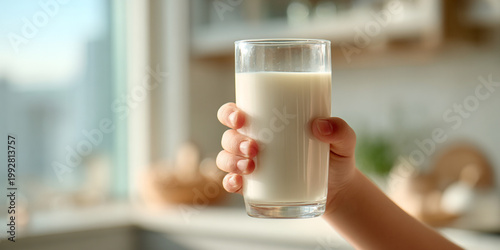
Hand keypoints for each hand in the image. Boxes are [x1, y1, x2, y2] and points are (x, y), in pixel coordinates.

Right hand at [216, 102, 356, 213]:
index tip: (241, 118)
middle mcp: (253, 141)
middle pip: (229, 136)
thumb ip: (339, 129)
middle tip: (254, 148)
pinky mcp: (255, 187)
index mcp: (266, 122)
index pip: (237, 112)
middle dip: (234, 141)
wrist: (339, 190)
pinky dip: (230, 182)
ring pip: (226, 158)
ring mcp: (252, 164)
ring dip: (231, 161)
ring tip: (251, 166)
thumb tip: (320, 126)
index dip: (230, 113)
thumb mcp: (344, 141)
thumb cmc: (335, 157)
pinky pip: (232, 182)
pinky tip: (238, 183)